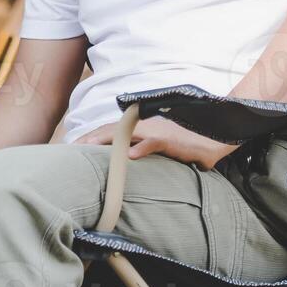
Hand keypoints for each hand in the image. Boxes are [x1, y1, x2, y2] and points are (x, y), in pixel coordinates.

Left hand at [74, 116, 234, 169]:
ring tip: (89, 148)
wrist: (216, 135)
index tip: (74, 145)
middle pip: (112, 130)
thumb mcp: (163, 145)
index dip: (92, 136)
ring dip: (107, 140)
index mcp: (142, 128)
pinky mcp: (172, 140)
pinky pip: (154, 143)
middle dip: (91, 138)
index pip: (112, 130)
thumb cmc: (189, 142)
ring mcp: (157, 132)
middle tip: (71, 148)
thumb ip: (145, 148)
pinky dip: (142, 148)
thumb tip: (130, 159)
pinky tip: (130, 156)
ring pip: (127, 134)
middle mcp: (146, 127)